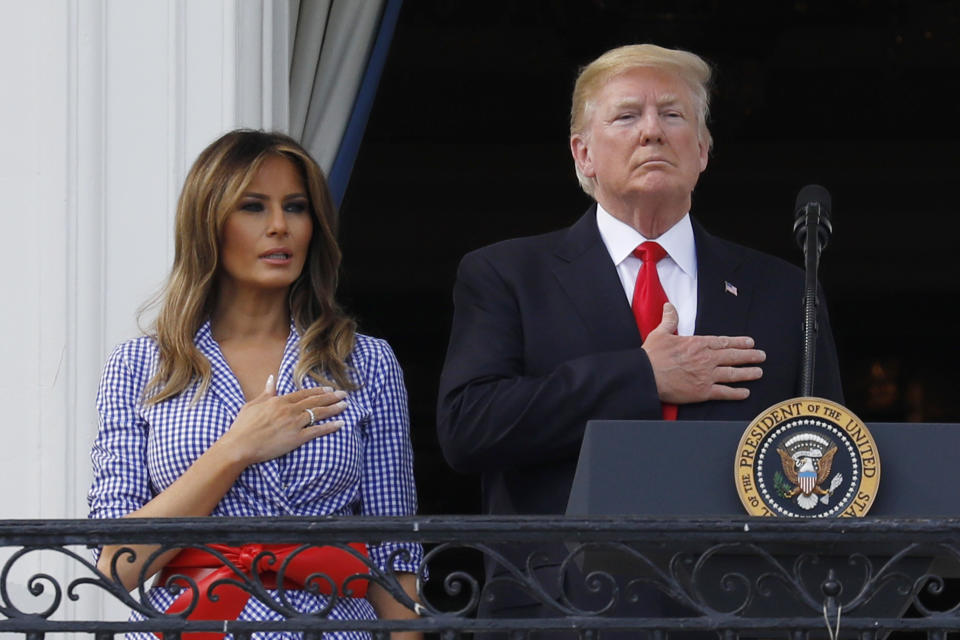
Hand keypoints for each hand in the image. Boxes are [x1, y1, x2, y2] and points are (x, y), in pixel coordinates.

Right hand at [219, 375, 346, 465]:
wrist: (239, 445)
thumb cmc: (242, 427)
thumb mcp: (252, 405)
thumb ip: (266, 392)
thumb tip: (271, 378)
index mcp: (279, 401)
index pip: (303, 393)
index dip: (318, 390)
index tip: (329, 388)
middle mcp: (289, 410)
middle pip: (315, 401)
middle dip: (331, 396)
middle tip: (344, 394)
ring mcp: (294, 423)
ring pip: (318, 413)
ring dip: (334, 408)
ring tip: (345, 405)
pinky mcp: (296, 438)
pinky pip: (317, 431)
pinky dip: (330, 427)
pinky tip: (341, 424)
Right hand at [641, 302, 764, 403]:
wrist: (646, 376)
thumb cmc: (652, 356)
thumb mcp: (660, 333)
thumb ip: (669, 320)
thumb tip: (669, 306)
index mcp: (697, 344)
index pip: (723, 342)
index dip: (738, 342)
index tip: (749, 342)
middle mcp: (706, 359)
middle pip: (733, 356)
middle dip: (750, 356)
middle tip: (761, 356)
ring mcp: (706, 376)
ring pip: (733, 373)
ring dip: (748, 373)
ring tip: (759, 372)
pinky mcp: (703, 391)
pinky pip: (724, 392)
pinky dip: (736, 393)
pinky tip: (745, 393)